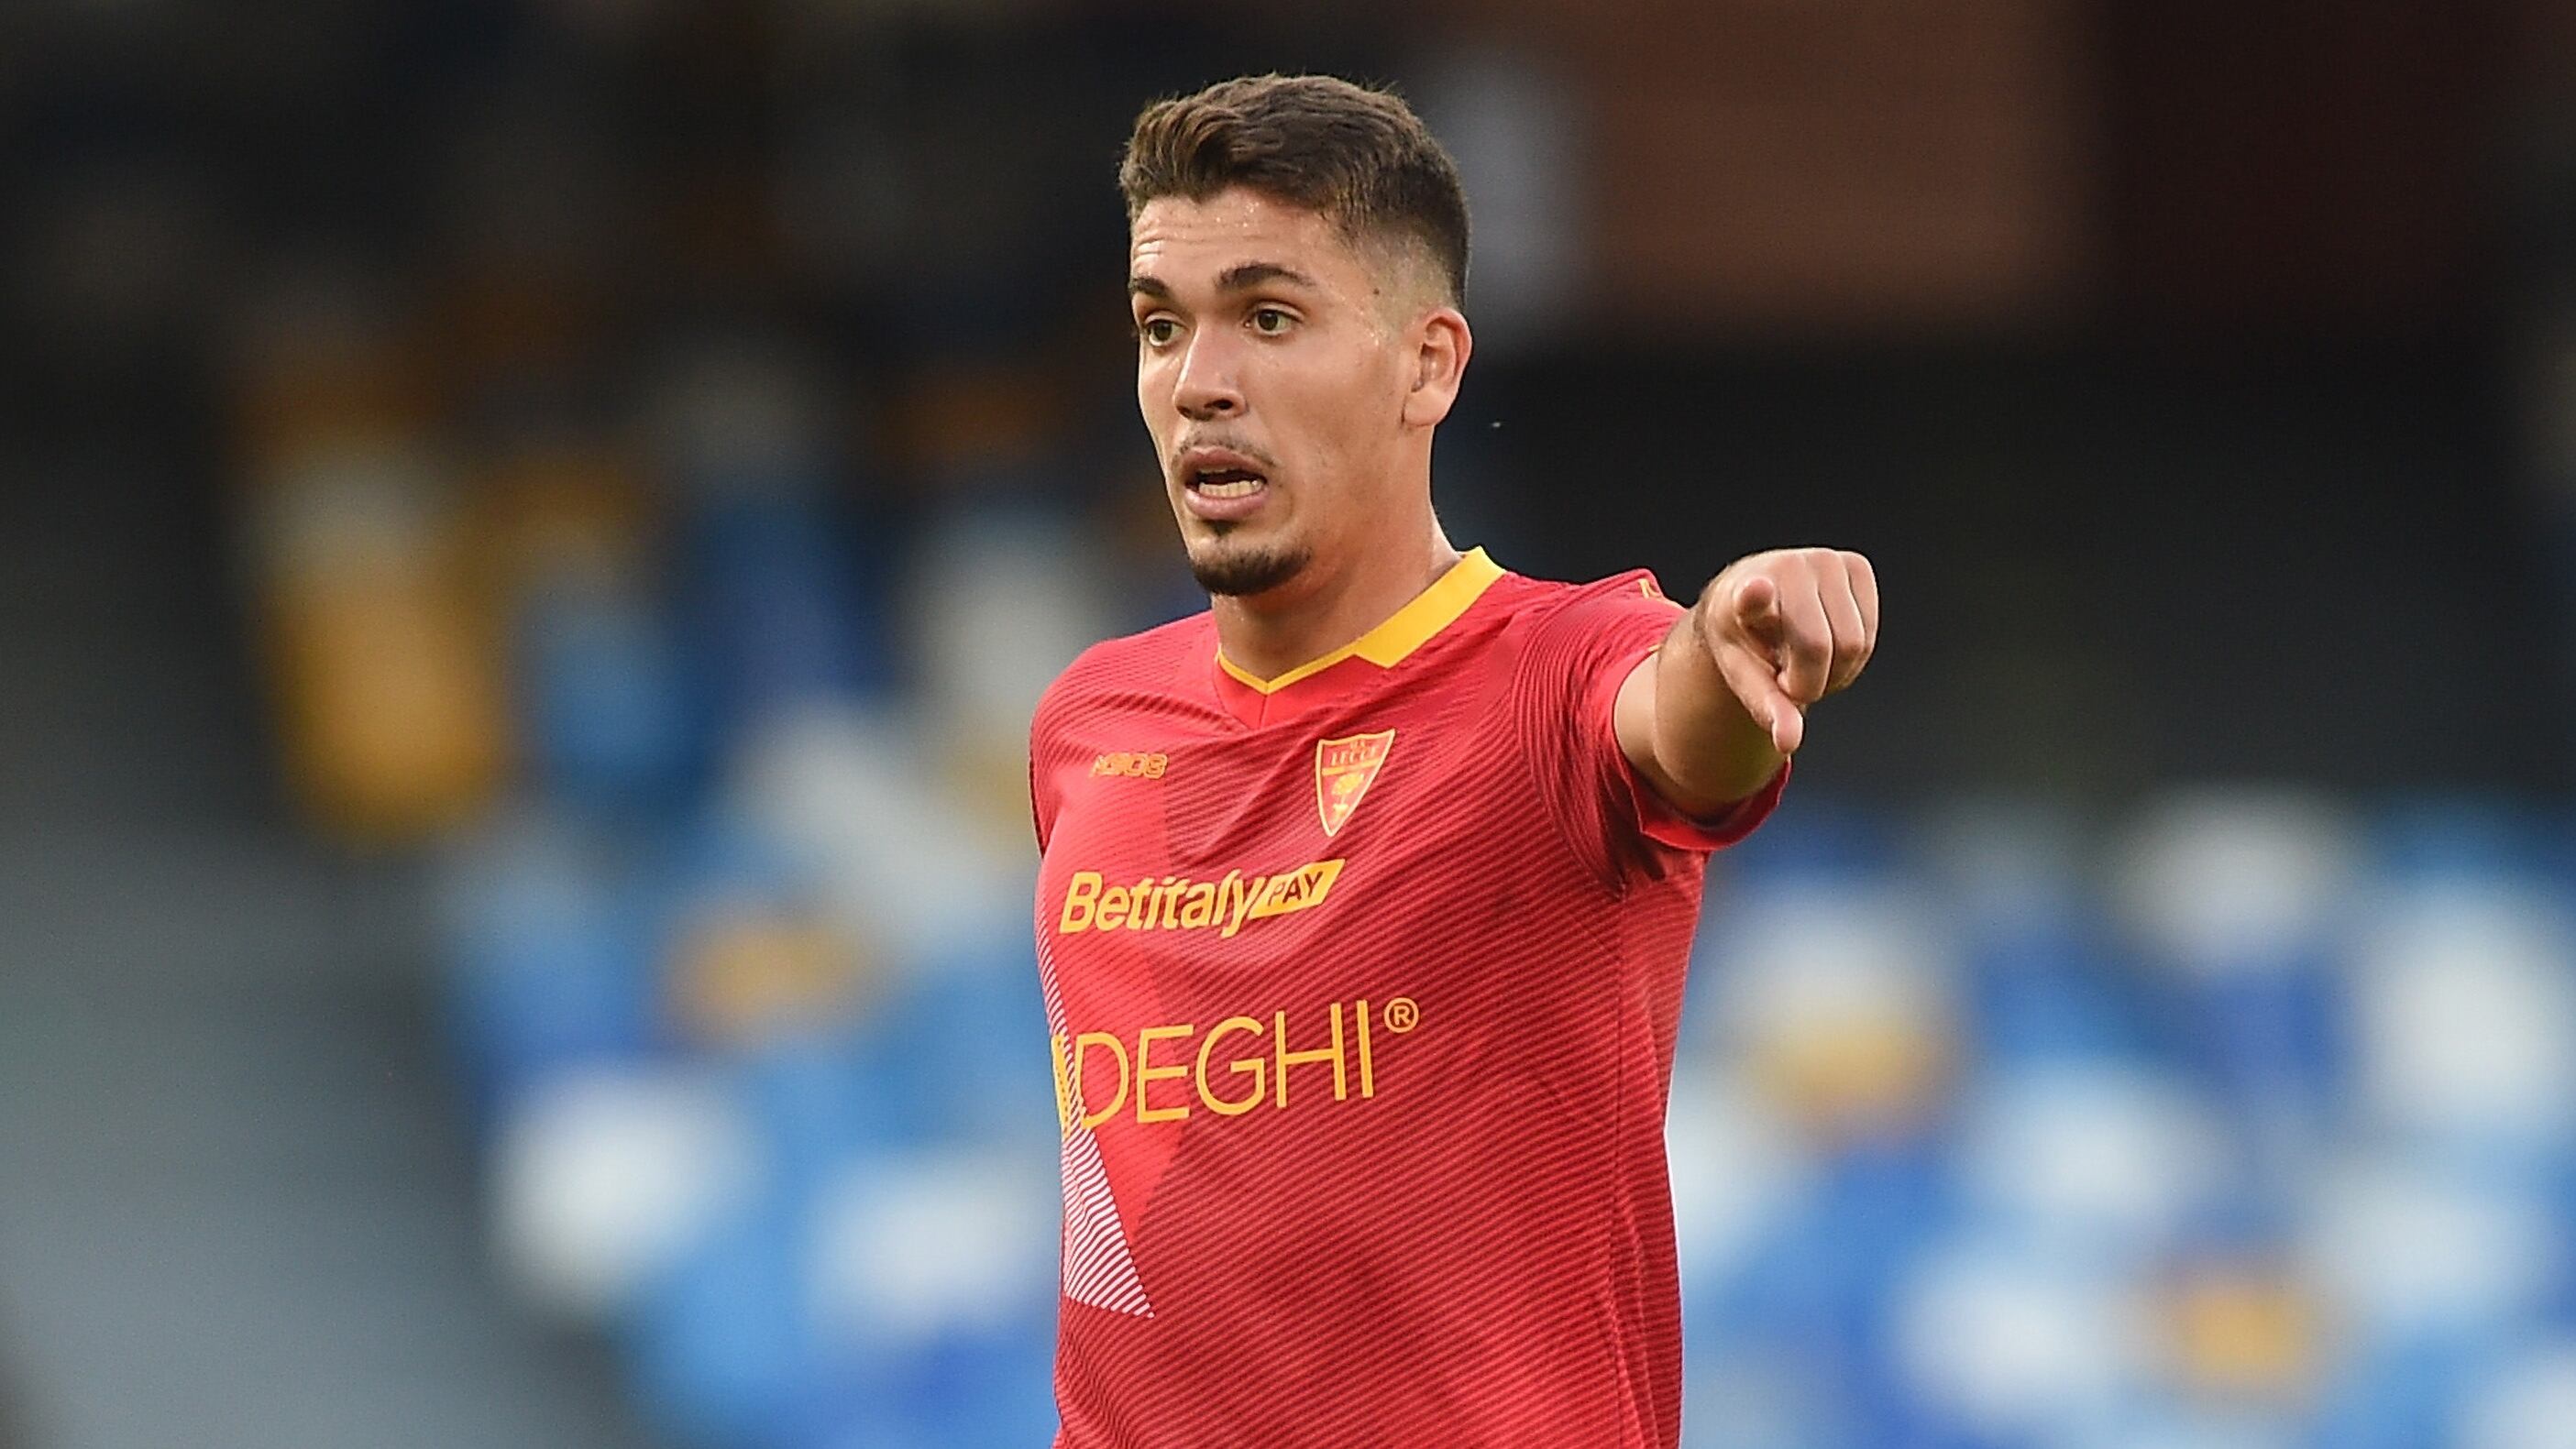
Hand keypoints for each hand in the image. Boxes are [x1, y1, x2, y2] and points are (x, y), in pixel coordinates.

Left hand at [1693, 548, 1877, 755]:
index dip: (1757, 596)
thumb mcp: (1743, 674)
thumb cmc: (1745, 636)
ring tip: (1804, 660)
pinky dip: (1853, 658)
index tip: (1757, 589)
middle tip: (1787, 676)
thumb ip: (1766, 707)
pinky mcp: (1857, 565)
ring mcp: (1826, 560)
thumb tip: (1789, 742)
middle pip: (1822, 649)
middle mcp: (1787, 567)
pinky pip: (1870, 635)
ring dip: (1834, 672)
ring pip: (1855, 644)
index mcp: (1744, 593)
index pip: (1753, 595)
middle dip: (1809, 682)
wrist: (1753, 593)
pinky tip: (1828, 645)